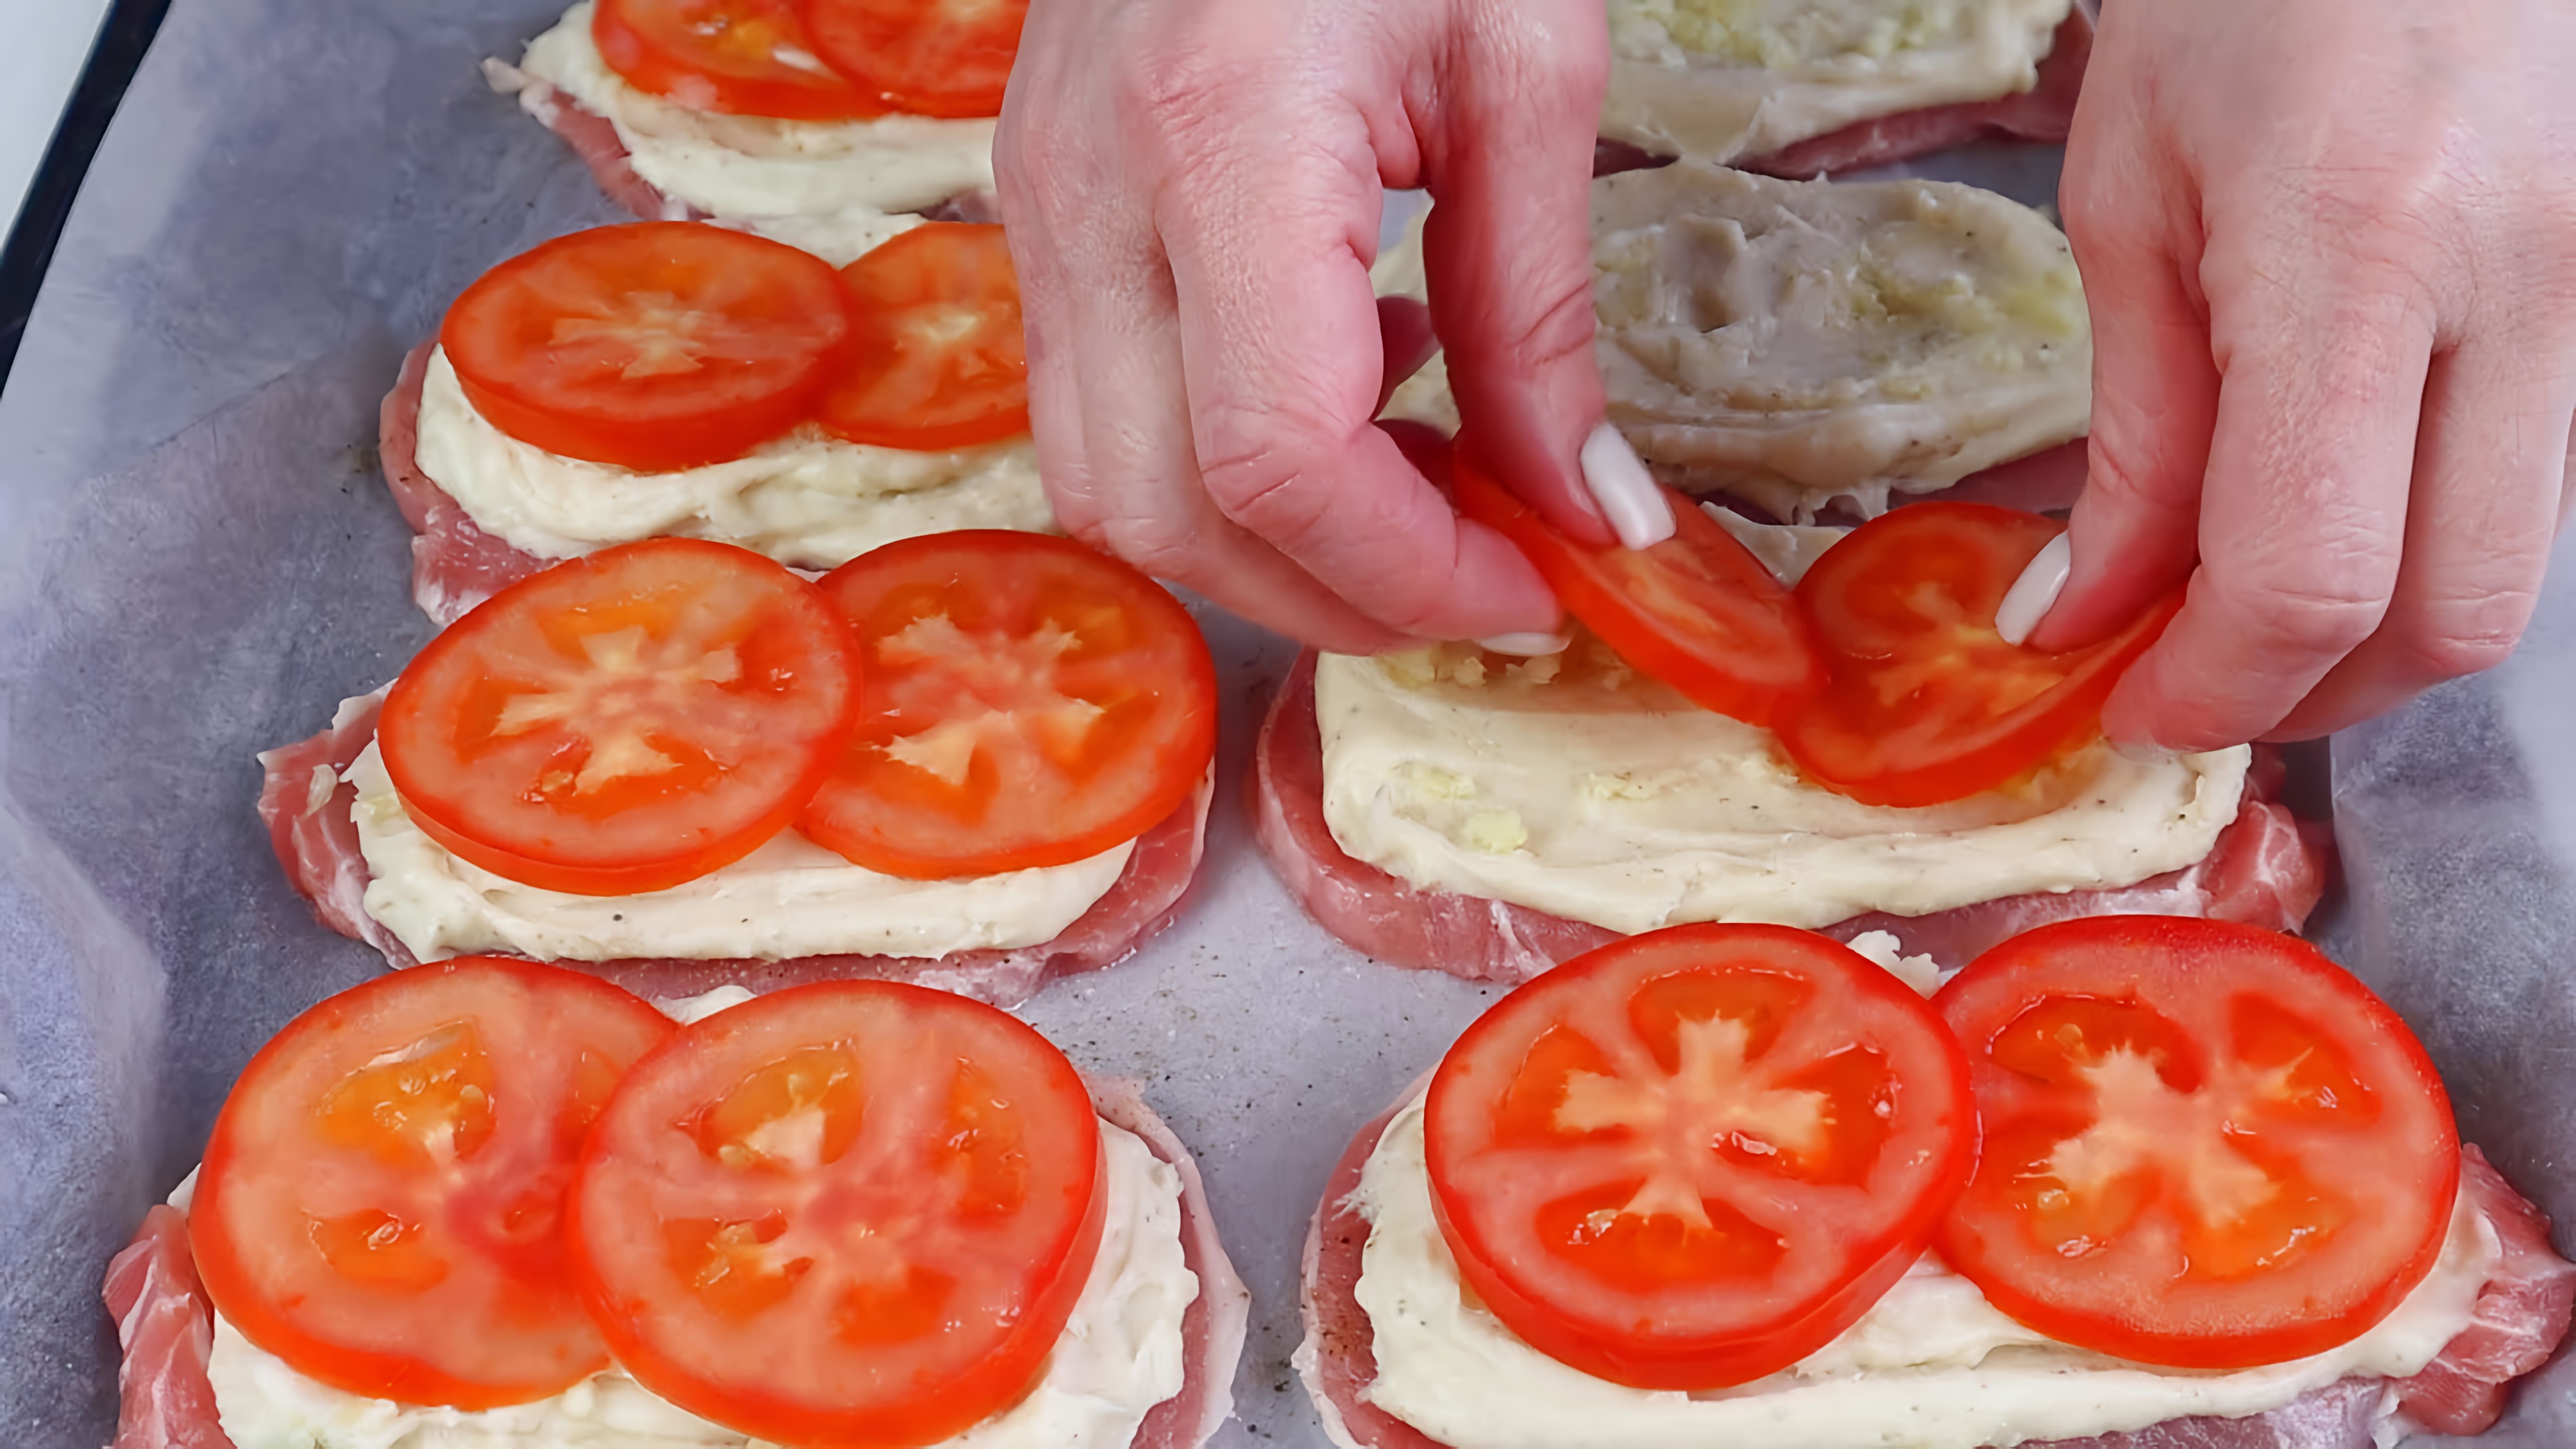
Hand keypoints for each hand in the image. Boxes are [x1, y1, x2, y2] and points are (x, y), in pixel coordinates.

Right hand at [993, 0, 1621, 651]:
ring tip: (1419, 482)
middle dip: (1338, 592)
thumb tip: (1591, 516)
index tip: (1530, 587)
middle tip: (1483, 574)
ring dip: (1273, 541)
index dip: (1410, 570)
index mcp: (1220, 136)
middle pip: (1169, 511)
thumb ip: (1544, 317)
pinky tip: (1345, 382)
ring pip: (1110, 488)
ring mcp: (1038, 204)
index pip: (1278, 459)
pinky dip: (1221, 461)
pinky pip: (1101, 410)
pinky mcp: (1037, 207)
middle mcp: (1090, 193)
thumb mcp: (1528, 71)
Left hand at [2034, 0, 2575, 746]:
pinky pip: (2531, 483)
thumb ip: (2130, 433)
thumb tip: (2088, 613)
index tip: (2129, 703)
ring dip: (2370, 630)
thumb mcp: (2133, 202)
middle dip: (2309, 690)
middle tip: (2187, 679)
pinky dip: (2422, 540)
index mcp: (2361, 246)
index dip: (2216, 683)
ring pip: (2510, 565)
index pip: (2310, 569)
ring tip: (2238, 603)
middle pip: (2449, 613)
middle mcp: (2521, 283)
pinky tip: (2329, 511)